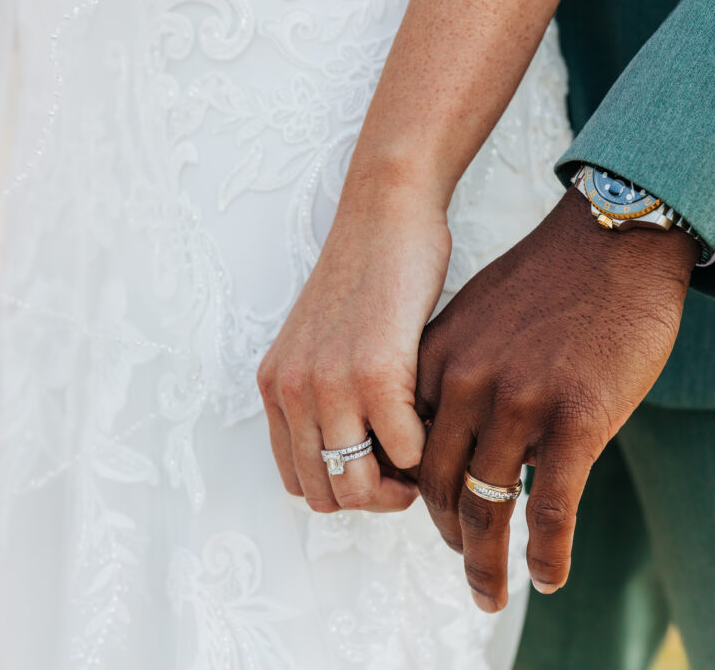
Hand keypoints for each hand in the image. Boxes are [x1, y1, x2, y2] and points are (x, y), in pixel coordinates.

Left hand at [257, 179, 450, 511]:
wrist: (384, 215)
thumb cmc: (369, 277)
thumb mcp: (326, 344)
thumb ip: (331, 398)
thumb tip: (370, 457)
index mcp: (277, 388)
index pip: (299, 482)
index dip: (346, 489)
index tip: (382, 470)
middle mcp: (292, 392)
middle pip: (327, 495)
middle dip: (375, 498)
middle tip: (411, 474)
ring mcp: (330, 385)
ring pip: (359, 487)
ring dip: (401, 485)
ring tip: (425, 456)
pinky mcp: (374, 371)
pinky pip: (405, 450)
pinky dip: (427, 447)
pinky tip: (437, 414)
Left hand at [415, 187, 697, 610]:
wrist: (614, 237)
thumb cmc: (549, 278)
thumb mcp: (475, 313)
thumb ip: (453, 369)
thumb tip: (451, 427)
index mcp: (436, 360)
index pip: (404, 448)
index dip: (413, 494)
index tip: (434, 517)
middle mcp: (467, 384)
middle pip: (437, 487)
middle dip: (448, 537)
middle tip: (466, 563)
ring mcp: (520, 402)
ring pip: (487, 506)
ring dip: (486, 562)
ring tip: (490, 594)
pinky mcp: (577, 418)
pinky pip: (552, 506)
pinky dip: (548, 552)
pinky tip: (551, 578)